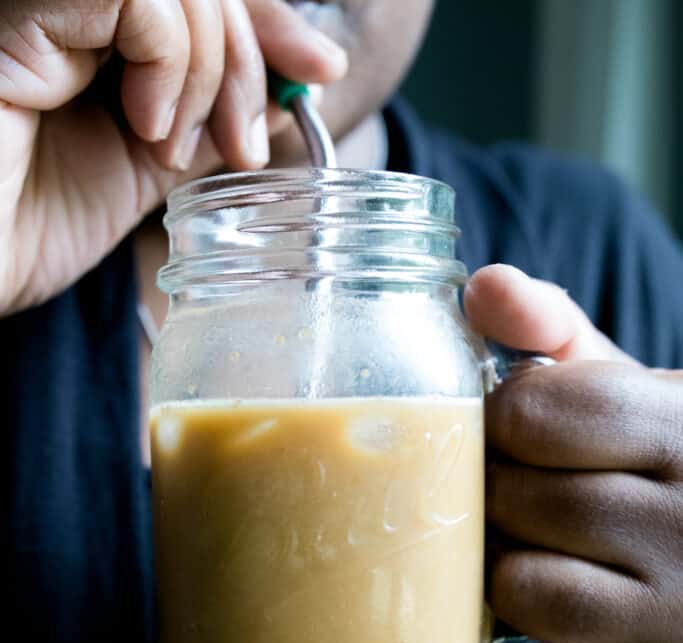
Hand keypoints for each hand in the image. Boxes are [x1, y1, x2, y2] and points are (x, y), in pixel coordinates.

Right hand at [0, 0, 346, 314]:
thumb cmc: (24, 227)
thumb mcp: (141, 171)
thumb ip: (202, 119)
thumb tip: (285, 90)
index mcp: (88, 27)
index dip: (268, 23)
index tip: (319, 70)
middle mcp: (65, 6)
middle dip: (250, 57)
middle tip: (244, 144)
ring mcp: (43, 1)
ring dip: (207, 73)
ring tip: (166, 148)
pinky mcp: (21, 6)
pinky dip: (171, 62)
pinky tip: (142, 125)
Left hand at [465, 264, 682, 642]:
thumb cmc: (669, 467)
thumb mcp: (636, 392)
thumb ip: (559, 336)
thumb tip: (482, 286)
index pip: (539, 413)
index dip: (504, 421)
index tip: (515, 430)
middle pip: (518, 499)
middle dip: (497, 493)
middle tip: (515, 490)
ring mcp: (681, 613)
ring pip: (524, 586)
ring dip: (509, 564)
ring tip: (539, 546)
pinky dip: (545, 636)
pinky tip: (580, 607)